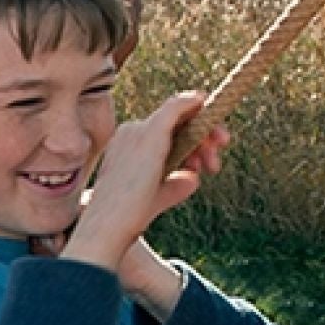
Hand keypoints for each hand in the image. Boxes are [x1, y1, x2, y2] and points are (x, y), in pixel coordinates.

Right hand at [47, 91, 228, 280]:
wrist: (110, 223)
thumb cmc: (126, 218)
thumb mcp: (156, 198)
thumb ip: (174, 187)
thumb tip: (194, 179)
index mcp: (128, 147)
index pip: (165, 136)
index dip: (189, 145)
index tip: (202, 164)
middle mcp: (132, 133)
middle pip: (174, 125)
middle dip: (201, 139)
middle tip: (214, 162)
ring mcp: (140, 130)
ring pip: (180, 119)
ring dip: (205, 132)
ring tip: (214, 163)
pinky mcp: (150, 132)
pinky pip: (175, 107)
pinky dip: (191, 103)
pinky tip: (204, 100)